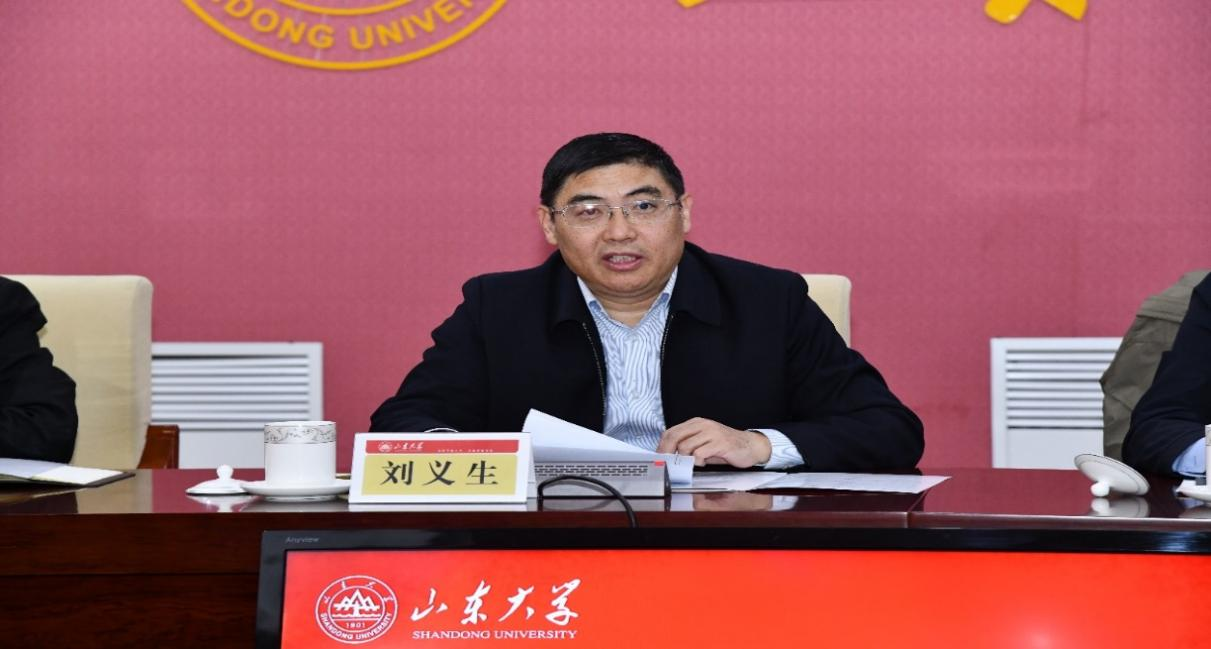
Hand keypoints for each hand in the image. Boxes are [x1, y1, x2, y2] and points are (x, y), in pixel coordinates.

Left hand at [656, 417, 771, 467]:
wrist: (750, 446)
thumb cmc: (725, 446)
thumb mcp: (704, 442)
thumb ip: (688, 444)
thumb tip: (669, 454)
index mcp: (696, 423)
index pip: (671, 432)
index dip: (662, 446)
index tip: (659, 458)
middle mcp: (702, 425)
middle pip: (674, 437)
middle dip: (667, 452)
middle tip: (668, 464)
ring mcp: (711, 432)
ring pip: (685, 446)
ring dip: (686, 459)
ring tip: (695, 462)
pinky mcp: (720, 443)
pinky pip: (699, 453)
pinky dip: (698, 461)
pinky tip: (704, 463)